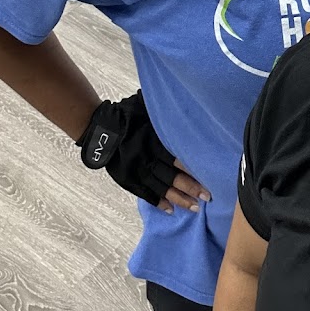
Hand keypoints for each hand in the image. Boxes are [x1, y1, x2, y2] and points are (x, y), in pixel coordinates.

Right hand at [76, 90, 210, 212]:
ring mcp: (137, 172)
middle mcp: (146, 159)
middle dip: (191, 187)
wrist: (99, 128)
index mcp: (152, 141)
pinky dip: (158, 202)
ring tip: (195, 207)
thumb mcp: (145, 106)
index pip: (177, 158)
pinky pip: (145, 194)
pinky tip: (170, 210)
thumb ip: (164, 110)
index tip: (210, 175)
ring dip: (178, 199)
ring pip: (161, 189)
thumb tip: (184, 100)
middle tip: (208, 196)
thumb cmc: (126, 114)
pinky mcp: (128, 180)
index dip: (193, 169)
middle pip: (172, 177)